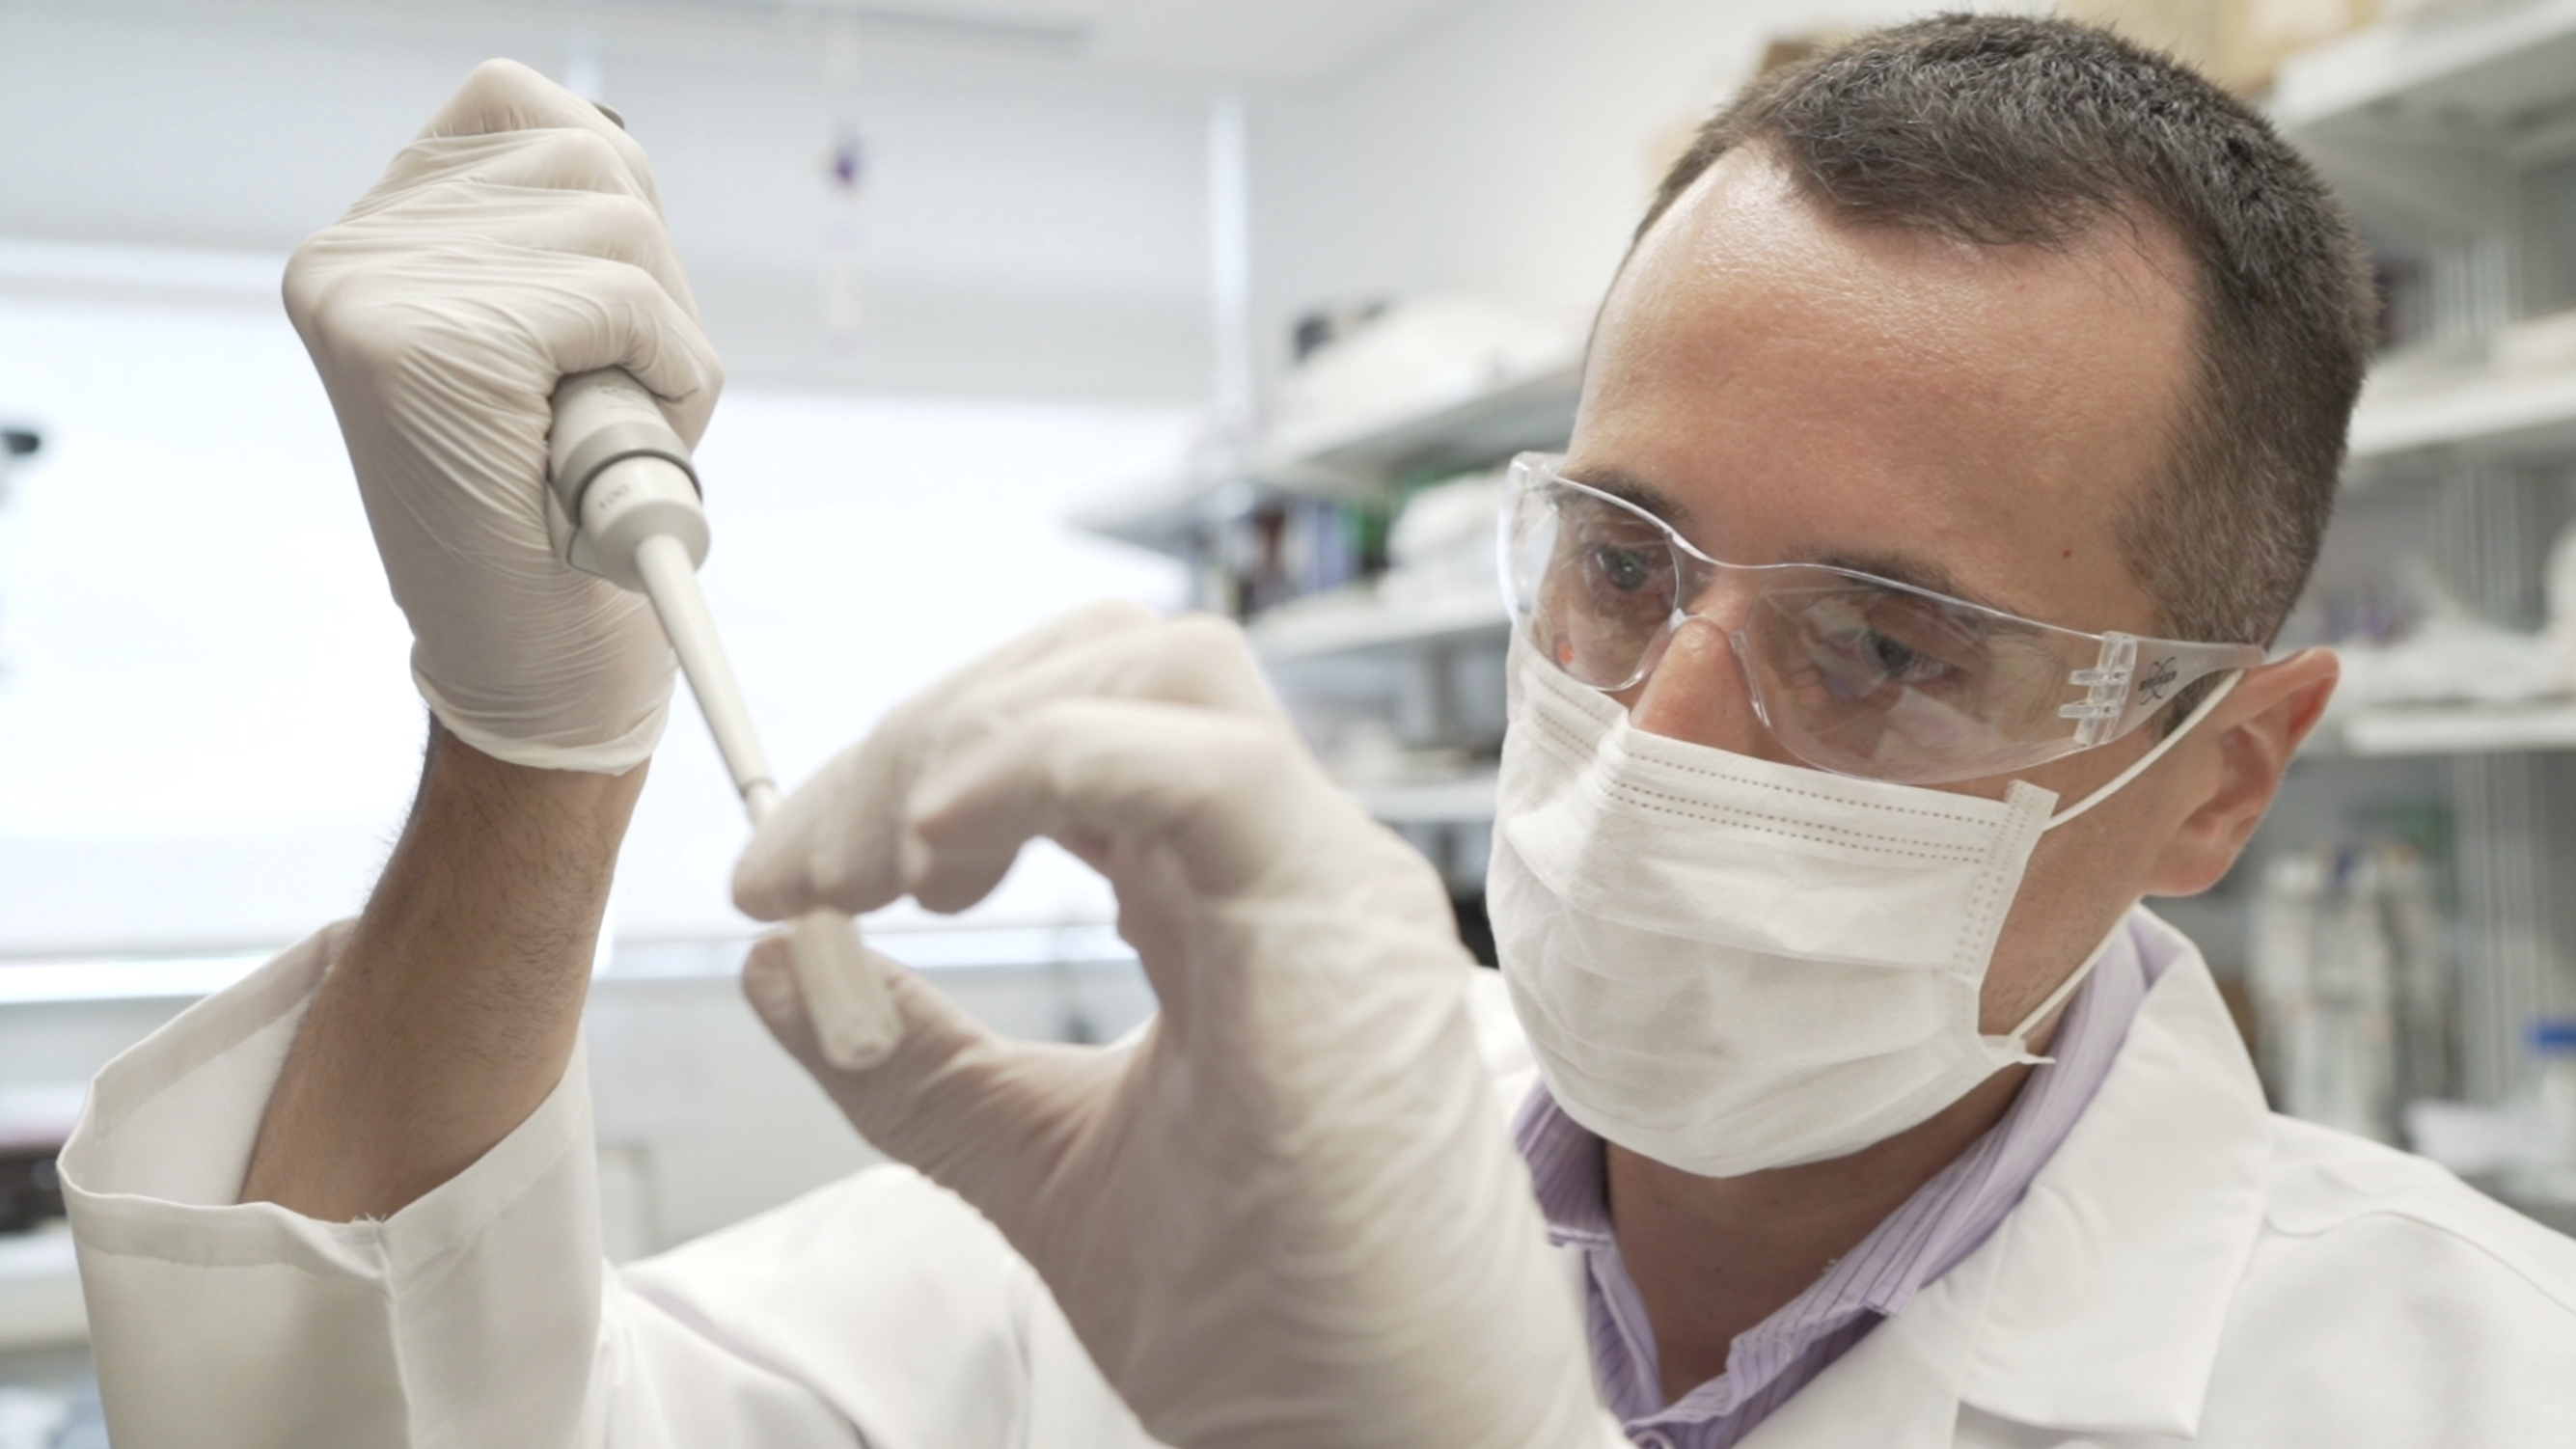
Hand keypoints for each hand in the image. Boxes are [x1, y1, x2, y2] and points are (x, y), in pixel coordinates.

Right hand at [286, 58, 720, 771]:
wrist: (539, 672)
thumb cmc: (560, 517)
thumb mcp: (551, 344)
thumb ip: (553, 235)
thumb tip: (610, 150)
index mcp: (367, 241)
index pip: (526, 107)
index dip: (616, 213)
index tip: (603, 325)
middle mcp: (353, 251)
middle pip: (592, 159)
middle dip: (652, 282)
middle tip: (613, 402)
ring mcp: (378, 292)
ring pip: (623, 223)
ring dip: (664, 336)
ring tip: (603, 431)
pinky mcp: (430, 346)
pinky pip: (628, 297)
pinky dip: (667, 371)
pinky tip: (613, 447)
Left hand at [733, 604, 1618, 1448]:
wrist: (1380, 1443)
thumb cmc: (1265, 1325)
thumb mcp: (1039, 1162)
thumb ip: (920, 1064)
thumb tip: (775, 966)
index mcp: (1232, 897)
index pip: (1078, 729)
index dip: (920, 761)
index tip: (787, 875)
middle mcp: (1289, 860)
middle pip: (1108, 664)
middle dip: (929, 727)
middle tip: (804, 862)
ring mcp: (1327, 877)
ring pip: (1160, 670)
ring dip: (976, 734)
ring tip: (880, 867)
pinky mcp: (1342, 921)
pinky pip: (1201, 761)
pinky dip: (1047, 764)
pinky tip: (938, 851)